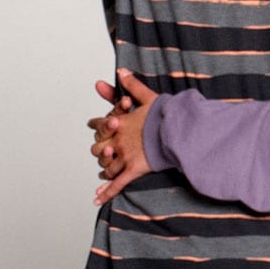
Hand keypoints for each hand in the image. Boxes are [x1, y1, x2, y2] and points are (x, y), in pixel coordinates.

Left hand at [90, 69, 157, 203]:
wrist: (178, 130)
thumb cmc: (166, 114)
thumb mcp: (148, 96)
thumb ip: (132, 84)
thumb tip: (121, 70)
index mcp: (121, 122)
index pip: (100, 123)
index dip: (96, 124)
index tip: (92, 125)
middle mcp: (118, 139)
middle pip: (98, 148)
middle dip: (100, 150)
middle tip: (103, 152)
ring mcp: (125, 155)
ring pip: (107, 166)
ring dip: (106, 170)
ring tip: (104, 175)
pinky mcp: (134, 169)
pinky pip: (117, 183)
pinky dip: (106, 192)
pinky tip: (97, 199)